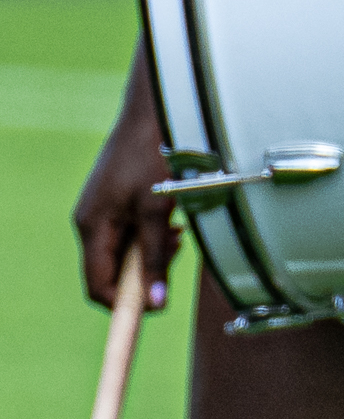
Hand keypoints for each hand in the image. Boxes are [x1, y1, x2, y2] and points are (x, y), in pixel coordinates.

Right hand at [74, 57, 178, 310]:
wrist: (155, 110)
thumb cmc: (151, 154)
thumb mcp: (155, 209)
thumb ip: (153, 256)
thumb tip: (152, 303)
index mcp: (92, 227)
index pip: (98, 286)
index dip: (124, 303)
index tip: (154, 308)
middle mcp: (93, 221)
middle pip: (114, 270)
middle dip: (145, 272)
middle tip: (174, 256)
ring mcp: (106, 209)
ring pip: (128, 250)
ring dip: (154, 252)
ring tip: (177, 235)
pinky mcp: (122, 199)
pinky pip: (135, 231)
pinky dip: (156, 234)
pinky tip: (175, 222)